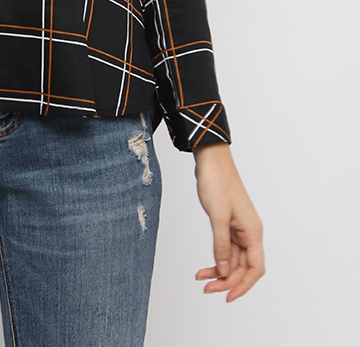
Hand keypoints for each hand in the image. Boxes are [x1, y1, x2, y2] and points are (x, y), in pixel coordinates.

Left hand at [192, 143, 264, 301]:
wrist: (211, 161)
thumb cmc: (217, 183)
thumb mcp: (218, 216)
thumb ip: (222, 245)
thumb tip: (225, 270)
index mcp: (253, 231)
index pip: (255, 268)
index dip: (244, 285)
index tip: (228, 296)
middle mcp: (250, 233)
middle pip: (243, 267)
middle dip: (227, 280)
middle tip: (207, 289)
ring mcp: (240, 229)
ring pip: (233, 260)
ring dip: (219, 271)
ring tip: (202, 279)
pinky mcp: (229, 225)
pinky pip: (226, 249)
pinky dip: (216, 259)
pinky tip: (204, 267)